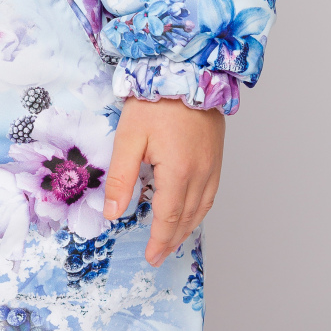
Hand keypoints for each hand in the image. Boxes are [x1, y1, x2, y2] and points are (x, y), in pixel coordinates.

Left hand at [102, 96, 223, 266]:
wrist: (188, 72)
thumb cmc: (156, 102)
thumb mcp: (129, 138)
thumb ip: (122, 177)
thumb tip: (113, 214)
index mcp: (179, 173)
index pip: (168, 218)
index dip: (159, 240)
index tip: (151, 257)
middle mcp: (201, 174)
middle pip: (187, 218)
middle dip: (172, 240)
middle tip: (158, 256)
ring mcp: (213, 166)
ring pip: (202, 208)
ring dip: (187, 228)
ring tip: (173, 241)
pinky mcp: (216, 156)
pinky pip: (211, 193)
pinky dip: (200, 210)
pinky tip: (191, 212)